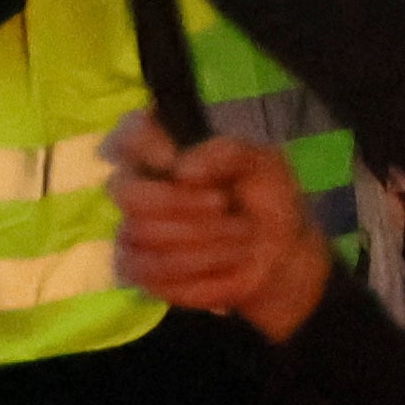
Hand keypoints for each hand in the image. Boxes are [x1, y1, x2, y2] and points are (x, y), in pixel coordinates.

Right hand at [106, 114, 334, 340]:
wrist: (279, 250)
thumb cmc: (264, 198)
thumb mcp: (263, 162)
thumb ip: (227, 151)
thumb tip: (182, 171)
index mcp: (163, 153)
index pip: (126, 134)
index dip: (139, 142)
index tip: (171, 158)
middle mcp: (137, 189)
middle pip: (125, 191)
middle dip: (180, 201)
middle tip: (223, 204)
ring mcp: (132, 231)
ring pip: (142, 232)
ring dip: (204, 235)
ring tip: (243, 234)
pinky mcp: (138, 270)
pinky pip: (152, 269)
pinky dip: (199, 264)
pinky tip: (227, 258)